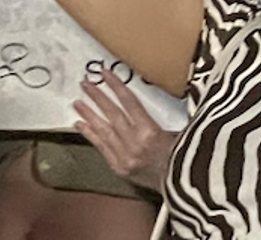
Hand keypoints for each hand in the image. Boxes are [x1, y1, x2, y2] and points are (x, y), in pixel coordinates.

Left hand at [74, 68, 178, 190]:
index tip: (105, 74)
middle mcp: (135, 143)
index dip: (116, 86)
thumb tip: (144, 100)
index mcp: (152, 132)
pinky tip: (80, 124)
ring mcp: (124, 156)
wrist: (182, 187)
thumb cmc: (183, 158)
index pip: (130, 102)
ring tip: (77, 102)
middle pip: (112, 114)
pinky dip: (90, 134)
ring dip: (89, 114)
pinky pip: (101, 147)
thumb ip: (160, 118)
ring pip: (103, 130)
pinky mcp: (118, 167)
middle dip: (97, 97)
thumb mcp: (178, 134)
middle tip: (84, 84)